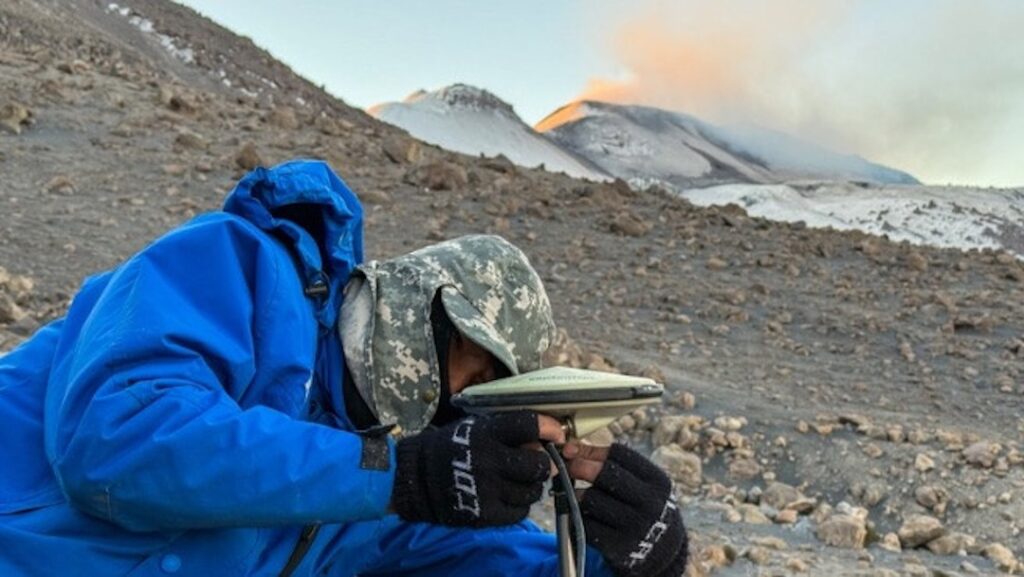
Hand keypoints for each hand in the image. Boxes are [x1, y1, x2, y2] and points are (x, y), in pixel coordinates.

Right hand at [391, 411, 563, 526]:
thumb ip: (506, 431)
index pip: (528, 425)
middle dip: (543, 463)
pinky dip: (519, 504)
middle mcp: (488, 460)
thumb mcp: (474, 427)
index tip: (556, 433)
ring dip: (531, 485)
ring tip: (518, 481)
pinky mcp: (485, 514)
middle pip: (538, 464)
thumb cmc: (450, 448)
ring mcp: (487, 489)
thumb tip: (544, 440)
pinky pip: (520, 511)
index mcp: (486, 433)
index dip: (549, 428)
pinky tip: (508, 496)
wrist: (415, 479)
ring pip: (532, 490)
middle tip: (537, 463)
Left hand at [564, 443, 688, 576]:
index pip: (620, 455)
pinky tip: (577, 513)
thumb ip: (616, 466)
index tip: (572, 449)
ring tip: (573, 493)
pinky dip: (576, 516)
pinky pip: (586, 524)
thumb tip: (574, 449)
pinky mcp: (618, 547)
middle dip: (580, 466)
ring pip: (591, 500)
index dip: (591, 450)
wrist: (662, 551)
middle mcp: (649, 502)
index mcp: (656, 481)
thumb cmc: (644, 508)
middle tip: (567, 467)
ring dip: (575, 493)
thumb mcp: (644, 485)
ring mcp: (634, 526)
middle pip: (606, 474)